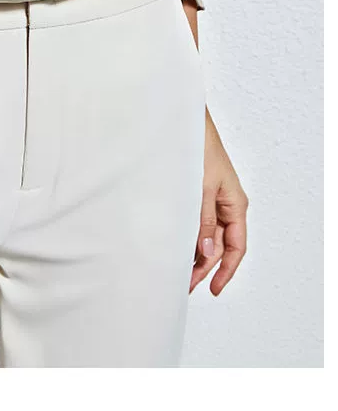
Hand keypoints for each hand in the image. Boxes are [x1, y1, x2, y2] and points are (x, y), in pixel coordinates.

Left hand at [190, 110, 248, 294]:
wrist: (185, 122)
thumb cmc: (200, 148)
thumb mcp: (202, 188)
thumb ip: (203, 221)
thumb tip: (205, 252)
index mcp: (235, 204)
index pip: (236, 247)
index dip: (225, 271)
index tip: (212, 289)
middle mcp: (226, 205)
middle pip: (218, 245)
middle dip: (204, 266)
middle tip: (185, 284)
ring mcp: (211, 199)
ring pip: (205, 235)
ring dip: (193, 252)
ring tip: (177, 269)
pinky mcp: (197, 193)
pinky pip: (196, 221)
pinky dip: (187, 235)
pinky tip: (175, 245)